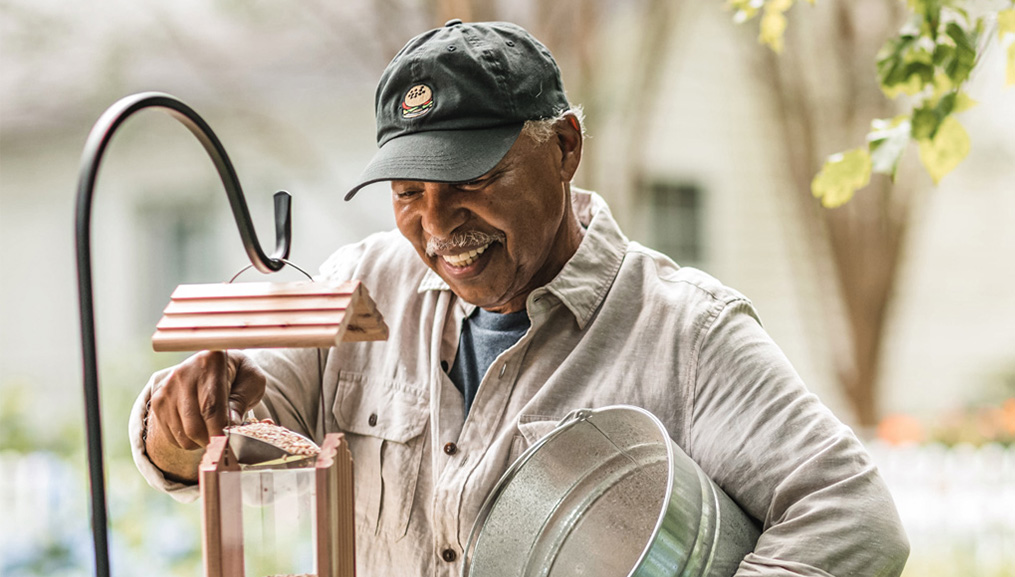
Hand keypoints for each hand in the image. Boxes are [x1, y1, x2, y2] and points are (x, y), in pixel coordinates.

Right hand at [145, 350, 265, 481]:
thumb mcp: (252, 382)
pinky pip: (172, 436)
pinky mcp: (158, 401)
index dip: (221, 431)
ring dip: (201, 442)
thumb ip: (241, 402)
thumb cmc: (239, 374)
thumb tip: (230, 426)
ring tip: (214, 430)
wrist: (216, 365)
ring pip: (183, 434)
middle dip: (212, 441)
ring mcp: (167, 388)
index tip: (230, 445)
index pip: (211, 407)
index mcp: (210, 362)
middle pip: (194, 426)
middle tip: (225, 440)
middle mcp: (183, 373)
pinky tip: (200, 427)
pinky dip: (188, 440)